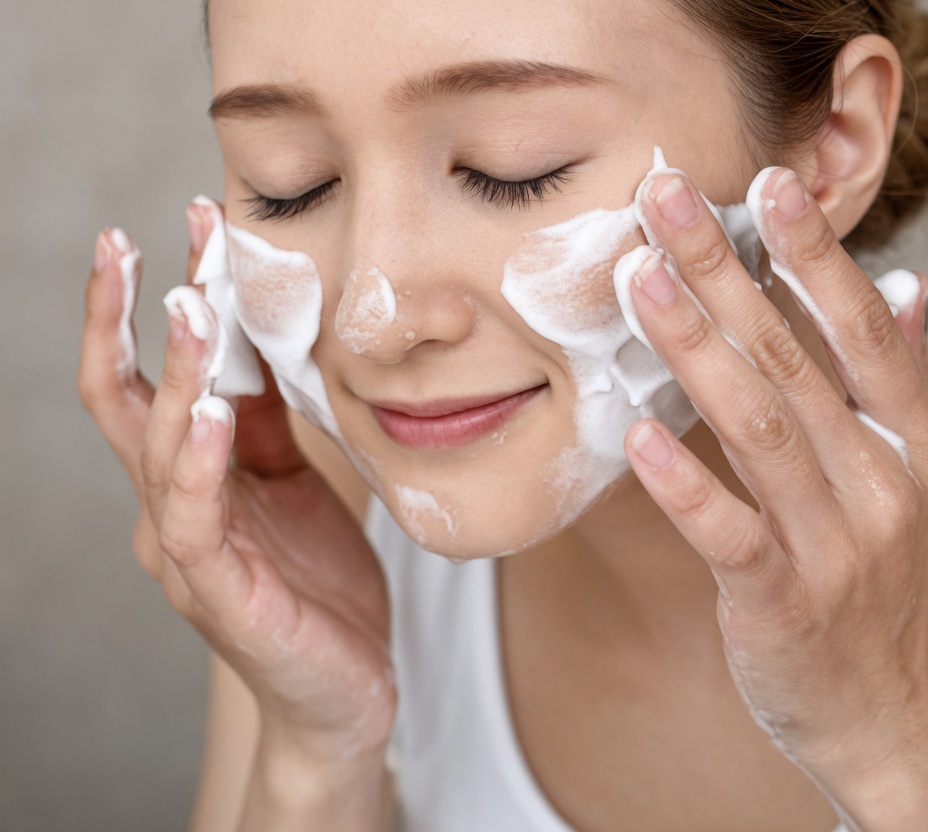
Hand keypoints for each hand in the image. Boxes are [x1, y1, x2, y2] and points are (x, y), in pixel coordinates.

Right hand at [78, 204, 393, 759]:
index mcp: (192, 477)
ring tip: (188, 304)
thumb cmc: (320, 585)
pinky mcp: (219, 592)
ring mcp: (188, 551)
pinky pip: (197, 517)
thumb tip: (265, 335)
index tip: (189, 225)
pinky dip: (198, 460)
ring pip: (157, 447)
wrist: (346, 688)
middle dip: (124, 317)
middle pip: (125, 398)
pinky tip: (212, 411)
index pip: (154, 375)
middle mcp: (172, 508)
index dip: (160, 301)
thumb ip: (267, 421)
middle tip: (133, 240)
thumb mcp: (298, 482)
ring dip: (173, 371)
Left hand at [622, 168, 927, 785]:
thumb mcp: (920, 482)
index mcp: (918, 447)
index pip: (864, 333)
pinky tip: (639, 433)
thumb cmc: (885, 585)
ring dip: (697, 350)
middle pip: (798, 361)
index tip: (768, 184)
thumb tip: (910, 285)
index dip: (816, 255)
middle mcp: (887, 487)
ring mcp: (838, 549)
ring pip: (762, 430)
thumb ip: (907, 383)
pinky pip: (730, 534)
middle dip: (728, 274)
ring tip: (640, 280)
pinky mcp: (784, 604)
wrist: (888, 714)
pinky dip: (685, 483)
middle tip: (667, 199)